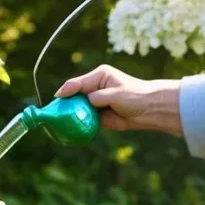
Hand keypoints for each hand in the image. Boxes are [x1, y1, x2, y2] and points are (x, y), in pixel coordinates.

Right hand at [56, 66, 182, 135]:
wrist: (150, 110)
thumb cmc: (136, 96)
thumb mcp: (115, 94)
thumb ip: (98, 97)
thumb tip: (83, 103)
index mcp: (98, 76)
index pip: (77, 83)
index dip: (66, 90)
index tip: (57, 98)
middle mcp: (93, 88)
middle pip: (74, 96)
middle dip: (64, 104)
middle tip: (54, 112)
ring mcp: (94, 102)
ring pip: (77, 108)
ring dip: (70, 115)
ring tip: (59, 121)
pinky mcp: (97, 115)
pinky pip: (83, 119)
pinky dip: (78, 123)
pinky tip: (70, 128)